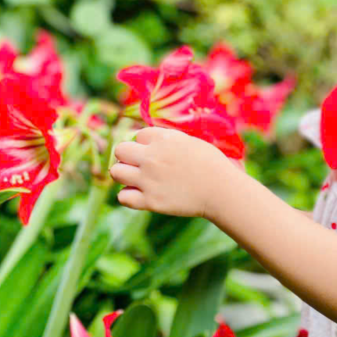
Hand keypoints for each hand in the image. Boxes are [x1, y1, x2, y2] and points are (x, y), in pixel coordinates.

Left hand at [109, 126, 236, 218]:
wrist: (221, 191)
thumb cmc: (212, 165)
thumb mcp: (191, 142)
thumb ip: (168, 139)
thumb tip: (151, 139)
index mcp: (163, 139)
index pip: (138, 135)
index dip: (145, 144)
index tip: (156, 153)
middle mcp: (152, 157)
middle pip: (120, 150)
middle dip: (127, 156)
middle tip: (138, 165)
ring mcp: (148, 180)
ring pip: (115, 172)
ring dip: (124, 175)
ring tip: (136, 180)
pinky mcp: (150, 201)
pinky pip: (123, 197)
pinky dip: (128, 196)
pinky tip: (140, 195)